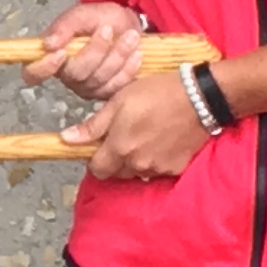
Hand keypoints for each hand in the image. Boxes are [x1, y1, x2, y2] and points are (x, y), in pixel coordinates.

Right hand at [26, 0, 148, 104]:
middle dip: (96, 51)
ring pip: (99, 80)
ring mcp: (87, 87)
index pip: (33, 73)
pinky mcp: (107, 92)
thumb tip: (48, 44)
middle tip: (108, 30)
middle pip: (75, 74)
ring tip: (131, 36)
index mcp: (52, 56)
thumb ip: (64, 26)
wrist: (128, 25)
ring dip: (117, 56)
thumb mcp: (82, 14)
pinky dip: (128, 68)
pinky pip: (116, 86)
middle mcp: (66, 75)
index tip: (62, 52)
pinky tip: (136, 54)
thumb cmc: (101, 18)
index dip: (44, 68)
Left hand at [70, 67, 208, 182]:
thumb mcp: (118, 102)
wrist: (200, 97)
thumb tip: (66, 139)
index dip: (95, 159)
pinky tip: (162, 142)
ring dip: (135, 161)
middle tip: (125, 137)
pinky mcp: (177, 168)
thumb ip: (93, 125)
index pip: (97, 170)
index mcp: (119, 148)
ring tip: (145, 137)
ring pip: (137, 172)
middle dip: (115, 160)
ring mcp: (159, 168)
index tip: (101, 146)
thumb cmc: (156, 94)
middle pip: (117, 173)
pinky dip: (156, 161)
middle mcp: (137, 164)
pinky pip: (158, 171)